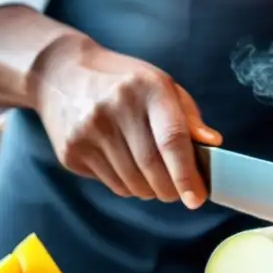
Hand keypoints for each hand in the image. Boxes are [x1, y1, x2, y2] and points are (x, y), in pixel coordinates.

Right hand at [30, 35, 221, 207]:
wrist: (60, 74)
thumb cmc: (124, 82)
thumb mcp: (161, 85)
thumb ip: (188, 117)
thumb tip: (212, 144)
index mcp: (147, 88)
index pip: (171, 139)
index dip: (186, 174)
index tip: (197, 198)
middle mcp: (115, 108)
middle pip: (152, 167)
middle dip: (172, 189)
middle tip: (181, 193)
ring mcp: (88, 130)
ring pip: (131, 182)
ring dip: (151, 190)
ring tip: (156, 180)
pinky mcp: (71, 150)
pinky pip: (111, 184)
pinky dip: (129, 186)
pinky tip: (129, 169)